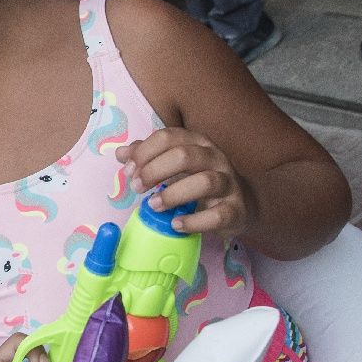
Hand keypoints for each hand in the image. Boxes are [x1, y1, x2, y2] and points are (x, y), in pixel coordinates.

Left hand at [117, 127, 255, 242]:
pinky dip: (194, 221)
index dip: (145, 152)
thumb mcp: (174, 166)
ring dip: (173, 194)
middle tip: (137, 187)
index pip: (169, 137)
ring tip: (153, 205)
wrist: (239, 205)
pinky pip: (217, 215)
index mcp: (198, 143)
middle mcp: (215, 158)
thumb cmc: (199, 181)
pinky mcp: (235, 210)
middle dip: (155, 171)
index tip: (129, 171)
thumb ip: (149, 157)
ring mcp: (228, 183)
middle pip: (184, 156)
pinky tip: (175, 224)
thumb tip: (121, 154)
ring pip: (204, 182)